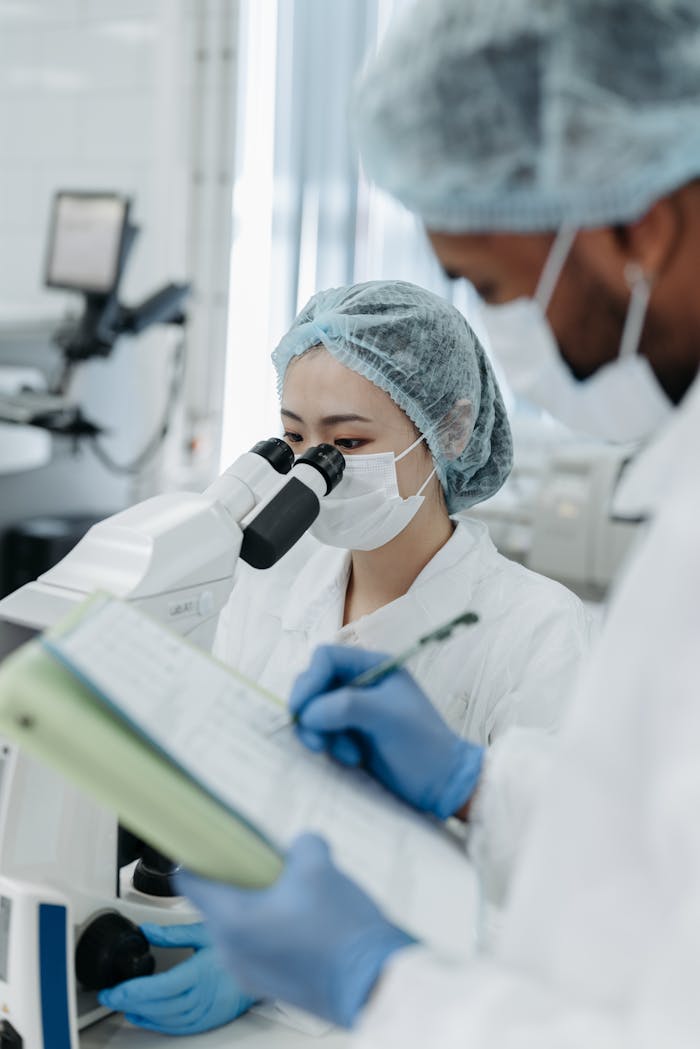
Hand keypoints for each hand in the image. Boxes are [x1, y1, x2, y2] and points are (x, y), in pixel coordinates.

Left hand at [97, 922, 254, 1034]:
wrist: (260, 967)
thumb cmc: (238, 947)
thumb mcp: (206, 931)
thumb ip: (173, 933)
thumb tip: (146, 930)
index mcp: (202, 972)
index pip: (161, 987)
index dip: (134, 991)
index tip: (114, 990)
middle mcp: (203, 996)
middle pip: (159, 1005)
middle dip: (129, 1002)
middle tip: (109, 997)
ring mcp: (205, 1011)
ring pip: (166, 1018)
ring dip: (140, 1013)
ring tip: (121, 1005)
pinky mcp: (207, 1020)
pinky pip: (177, 1027)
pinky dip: (156, 1024)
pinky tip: (142, 1017)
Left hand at [175, 834, 413, 1028]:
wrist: (375, 986)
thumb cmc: (342, 929)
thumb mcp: (320, 867)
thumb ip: (300, 845)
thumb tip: (297, 846)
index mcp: (233, 922)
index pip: (189, 883)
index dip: (197, 857)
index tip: (211, 844)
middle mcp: (231, 953)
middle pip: (217, 903)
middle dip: (240, 880)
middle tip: (269, 864)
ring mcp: (248, 974)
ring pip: (239, 926)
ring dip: (258, 906)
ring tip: (294, 894)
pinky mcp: (269, 986)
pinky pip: (256, 947)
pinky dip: (271, 929)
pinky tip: (305, 920)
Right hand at [290, 645, 483, 818]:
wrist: (440, 784)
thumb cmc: (420, 744)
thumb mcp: (384, 716)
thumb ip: (343, 706)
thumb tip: (307, 714)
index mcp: (373, 666)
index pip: (325, 658)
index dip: (309, 680)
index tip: (300, 710)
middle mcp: (359, 683)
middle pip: (313, 684)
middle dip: (312, 713)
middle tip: (318, 743)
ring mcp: (352, 709)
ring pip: (313, 711)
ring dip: (321, 734)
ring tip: (348, 754)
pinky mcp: (348, 734)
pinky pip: (320, 732)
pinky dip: (328, 745)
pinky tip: (352, 759)